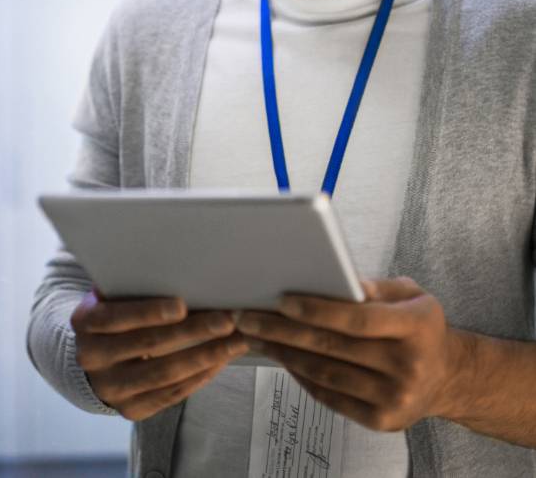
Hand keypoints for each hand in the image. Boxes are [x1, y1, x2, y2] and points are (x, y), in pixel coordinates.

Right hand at [70, 290, 251, 420]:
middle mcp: (92, 358)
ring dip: (205, 356)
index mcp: (84, 322)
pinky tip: (220, 360)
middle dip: (192, 332)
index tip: (183, 305)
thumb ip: (132, 284)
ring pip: (165, 374)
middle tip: (226, 320)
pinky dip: (199, 376)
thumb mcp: (111, 294)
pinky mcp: (131, 410)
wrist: (93, 356)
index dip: (149, 312)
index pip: (116, 317)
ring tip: (235, 341)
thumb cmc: (113, 311)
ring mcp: (111, 389)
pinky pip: (171, 394)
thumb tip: (179, 268)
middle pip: (148, 346)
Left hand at [235, 276, 465, 431]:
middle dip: (283, 330)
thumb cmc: (418, 326)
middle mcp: (408, 365)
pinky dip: (300, 376)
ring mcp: (395, 398)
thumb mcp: (410, 295)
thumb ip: (375, 286)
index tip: (280, 300)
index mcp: (416, 327)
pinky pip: (329, 396)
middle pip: (333, 346)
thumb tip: (335, 275)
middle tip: (247, 317)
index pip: (357, 318)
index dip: (316, 310)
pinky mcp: (382, 421)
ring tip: (254, 336)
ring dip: (283, 353)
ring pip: (325, 373)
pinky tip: (280, 358)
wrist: (448, 376)